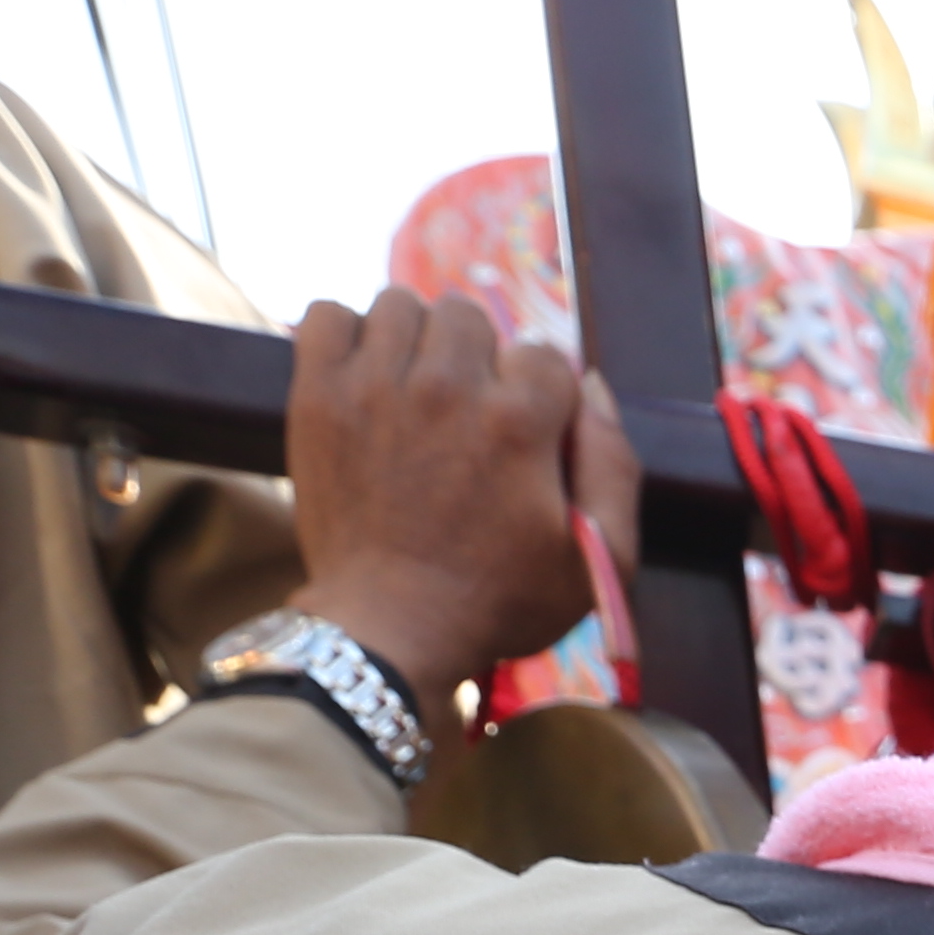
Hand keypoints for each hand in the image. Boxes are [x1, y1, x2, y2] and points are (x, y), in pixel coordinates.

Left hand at [283, 289, 643, 728]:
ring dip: (413, 340)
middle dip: (476, 358)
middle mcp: (447, 387)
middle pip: (470, 316)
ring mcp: (375, 386)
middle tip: (465, 414)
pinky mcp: (318, 396)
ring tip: (414, 390)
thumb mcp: (599, 558)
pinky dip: (345, 335)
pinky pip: (327, 314)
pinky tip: (365, 376)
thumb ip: (615, 464)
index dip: (540, 397)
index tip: (522, 438)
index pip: (545, 355)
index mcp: (520, 421)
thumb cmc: (500, 602)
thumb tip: (593, 382)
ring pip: (401, 305)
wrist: (390, 630)